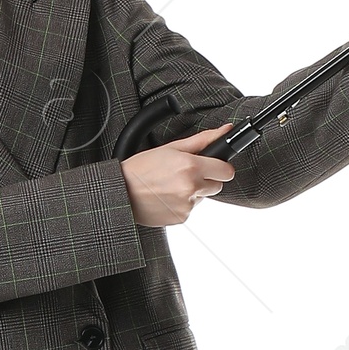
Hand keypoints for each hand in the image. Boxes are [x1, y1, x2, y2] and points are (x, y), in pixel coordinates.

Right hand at [120, 123, 235, 226]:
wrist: (122, 192)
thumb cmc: (142, 168)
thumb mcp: (171, 148)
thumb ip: (202, 139)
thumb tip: (225, 131)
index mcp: (191, 166)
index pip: (226, 171)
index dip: (220, 167)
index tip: (213, 165)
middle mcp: (191, 187)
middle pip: (218, 185)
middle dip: (206, 179)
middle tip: (185, 173)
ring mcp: (187, 205)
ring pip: (203, 197)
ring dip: (193, 192)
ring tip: (171, 185)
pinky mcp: (182, 218)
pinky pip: (191, 209)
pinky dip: (182, 203)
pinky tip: (167, 197)